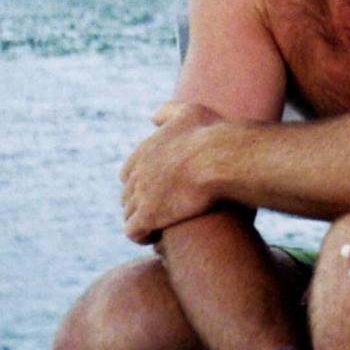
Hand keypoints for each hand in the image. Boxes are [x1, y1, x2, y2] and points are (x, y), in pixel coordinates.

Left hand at [120, 101, 220, 243]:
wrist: (221, 158)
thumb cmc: (212, 135)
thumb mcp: (189, 112)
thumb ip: (168, 112)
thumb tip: (152, 117)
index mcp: (143, 152)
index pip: (129, 173)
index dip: (143, 184)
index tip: (161, 190)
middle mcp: (136, 173)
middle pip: (128, 195)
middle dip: (143, 204)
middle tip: (165, 211)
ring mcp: (140, 196)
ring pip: (130, 215)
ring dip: (144, 222)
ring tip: (164, 227)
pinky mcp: (148, 217)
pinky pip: (134, 233)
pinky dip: (143, 236)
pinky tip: (159, 237)